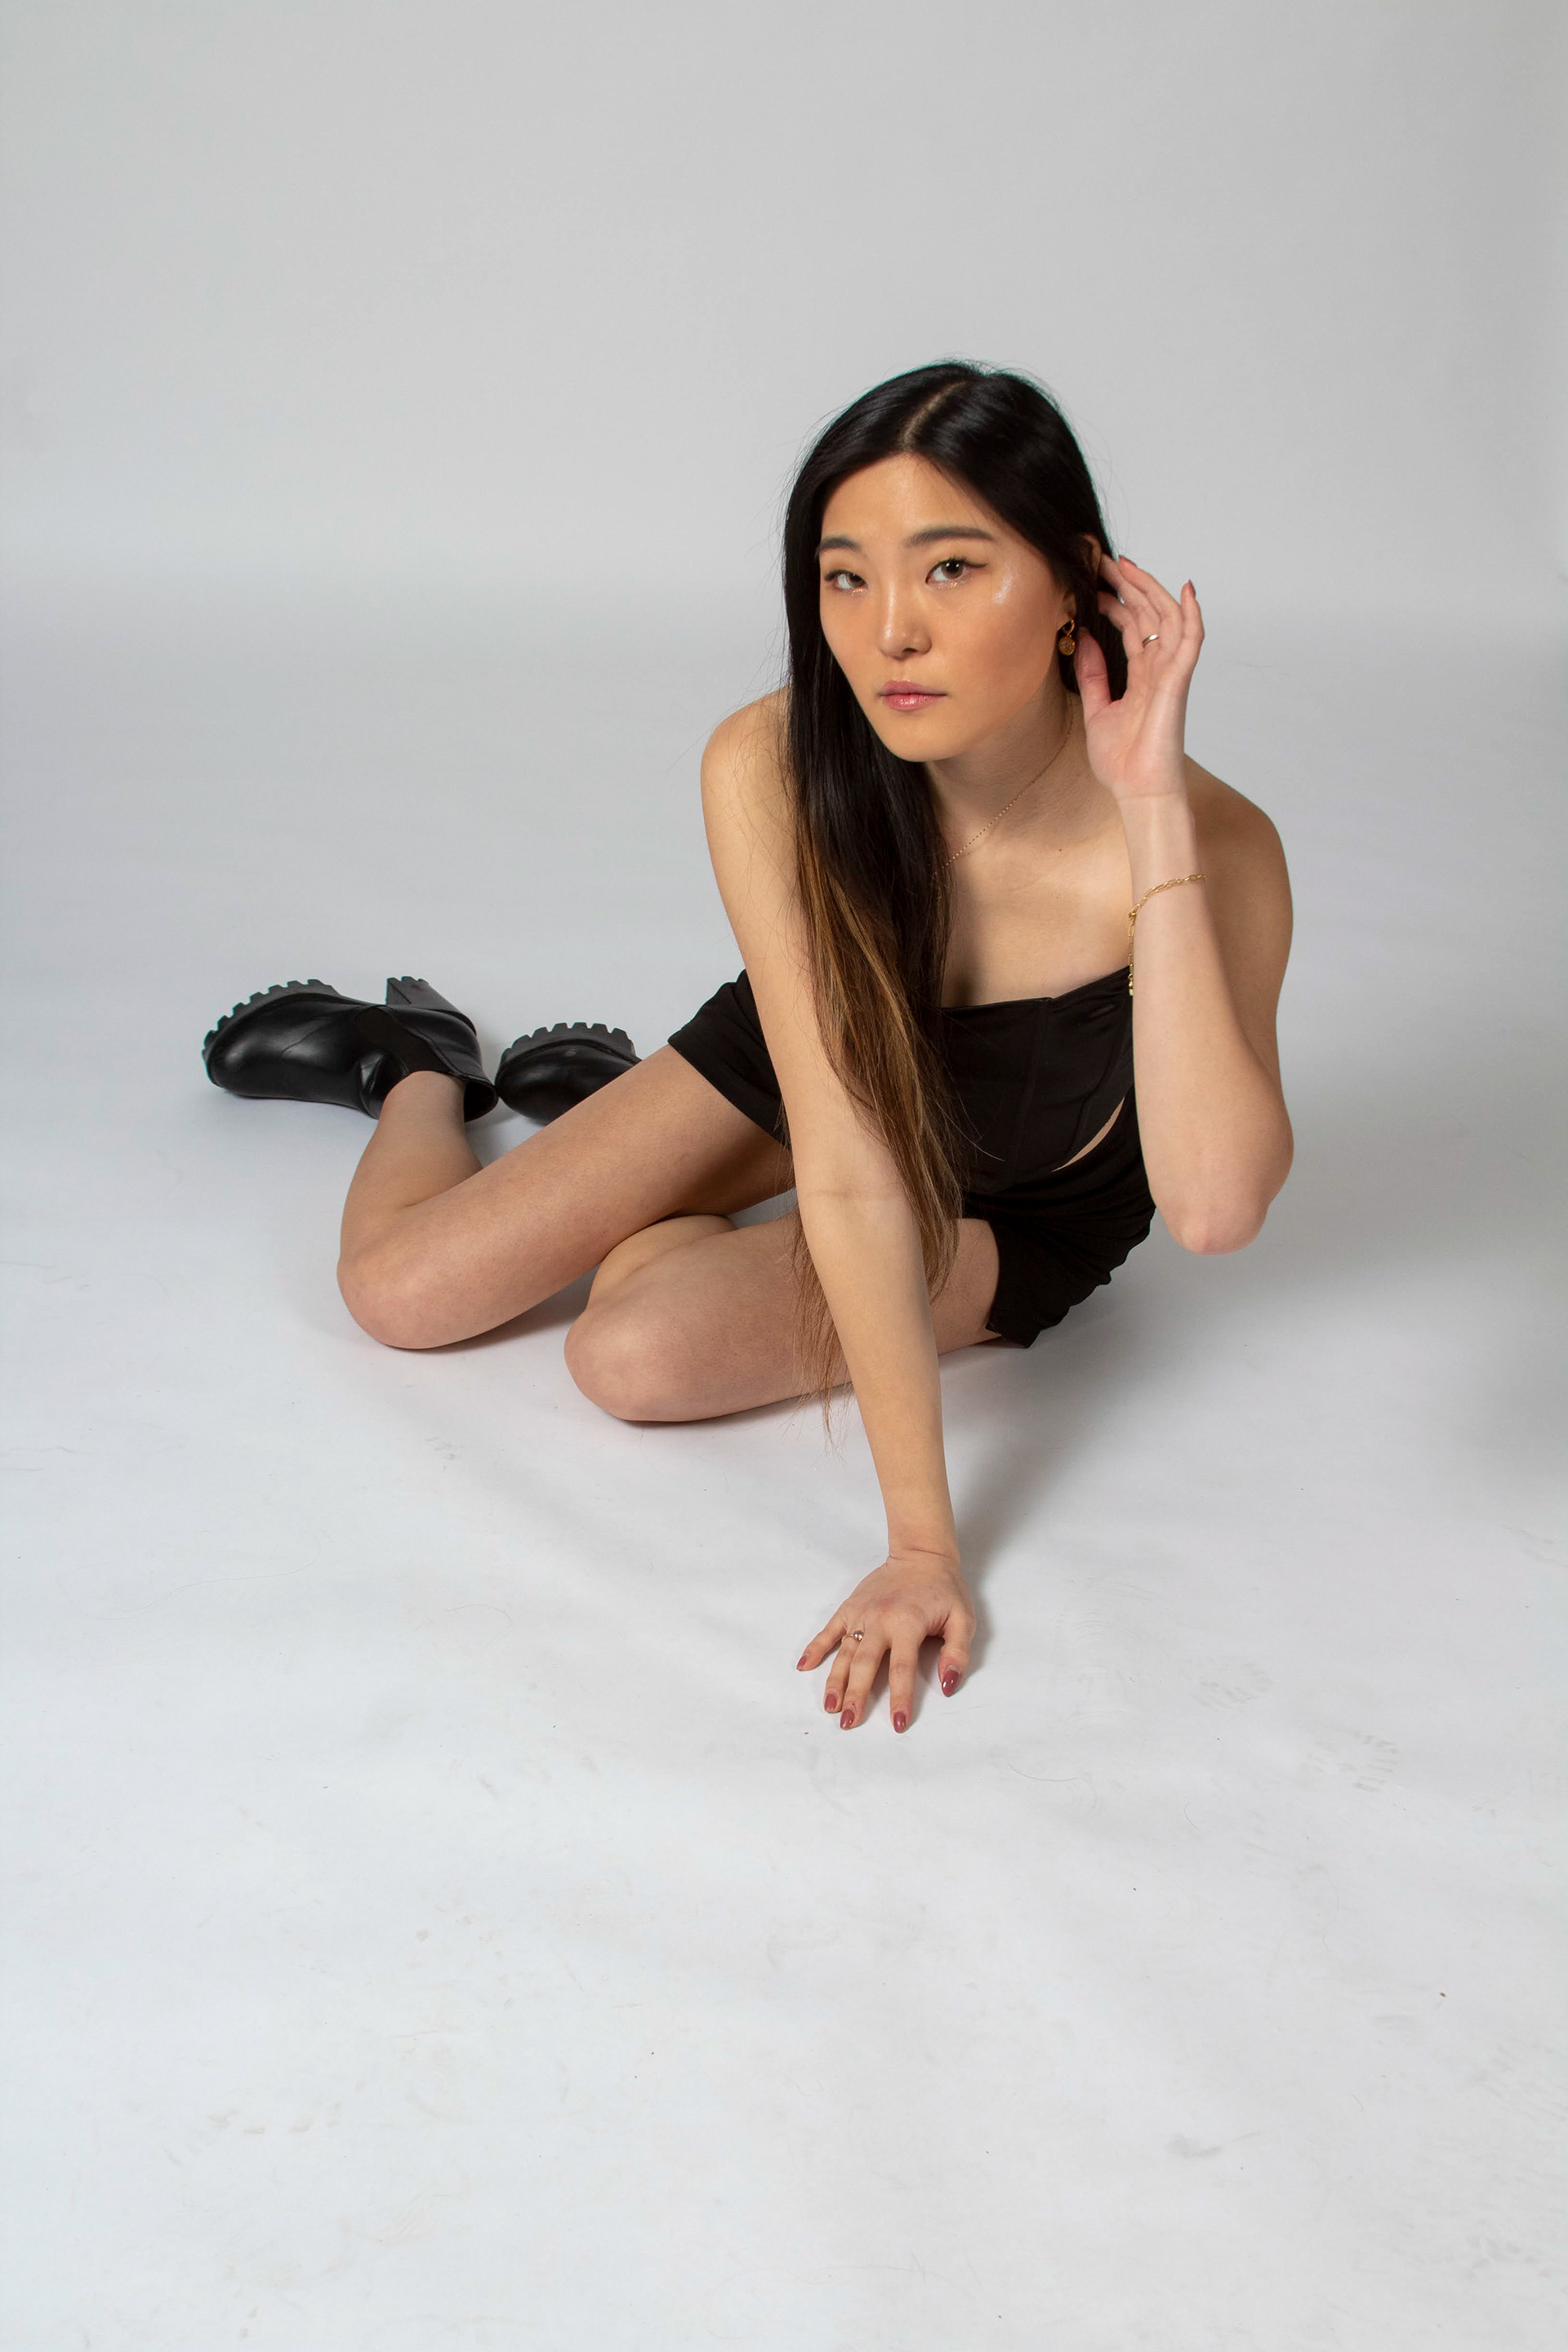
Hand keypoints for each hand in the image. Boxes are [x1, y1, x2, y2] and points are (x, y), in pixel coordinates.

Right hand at [796, 1549, 974, 1731]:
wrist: (921, 1554)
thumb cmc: (944, 1589)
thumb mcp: (963, 1619)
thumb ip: (957, 1652)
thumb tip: (947, 1684)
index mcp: (908, 1625)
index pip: (901, 1669)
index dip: (900, 1698)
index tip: (898, 1723)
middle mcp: (880, 1620)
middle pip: (864, 1665)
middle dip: (856, 1695)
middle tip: (848, 1723)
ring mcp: (861, 1614)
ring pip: (844, 1652)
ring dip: (835, 1680)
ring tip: (830, 1706)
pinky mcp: (850, 1607)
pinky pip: (829, 1630)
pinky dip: (815, 1647)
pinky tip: (803, 1666)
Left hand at [1076, 554, 1203, 802]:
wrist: (1138, 792)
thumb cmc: (1122, 761)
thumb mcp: (1096, 709)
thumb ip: (1092, 674)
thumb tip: (1084, 636)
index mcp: (1141, 675)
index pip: (1132, 626)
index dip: (1116, 600)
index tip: (1093, 581)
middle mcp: (1158, 669)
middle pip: (1149, 615)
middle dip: (1129, 585)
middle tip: (1105, 561)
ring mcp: (1171, 674)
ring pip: (1168, 619)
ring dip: (1150, 590)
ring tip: (1129, 566)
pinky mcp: (1179, 683)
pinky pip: (1191, 642)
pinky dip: (1192, 615)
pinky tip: (1186, 590)